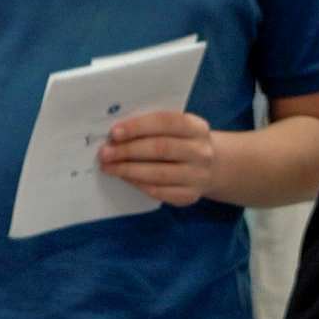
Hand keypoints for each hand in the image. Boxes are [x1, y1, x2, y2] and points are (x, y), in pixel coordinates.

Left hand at [97, 110, 217, 206]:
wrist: (213, 167)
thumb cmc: (182, 142)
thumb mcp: (177, 128)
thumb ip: (153, 126)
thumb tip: (117, 133)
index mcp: (197, 127)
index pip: (166, 122)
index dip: (138, 127)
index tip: (114, 132)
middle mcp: (201, 152)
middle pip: (161, 149)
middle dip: (128, 150)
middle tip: (105, 153)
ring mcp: (198, 176)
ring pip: (158, 173)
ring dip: (128, 170)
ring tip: (109, 167)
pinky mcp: (189, 196)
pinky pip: (159, 191)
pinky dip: (138, 184)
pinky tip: (125, 178)